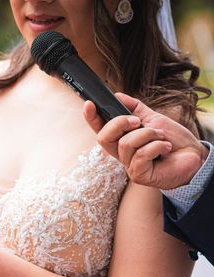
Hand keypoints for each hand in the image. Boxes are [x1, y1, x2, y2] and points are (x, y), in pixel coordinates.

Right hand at [83, 92, 207, 189]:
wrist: (193, 155)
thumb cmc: (173, 140)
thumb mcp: (153, 118)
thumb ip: (135, 108)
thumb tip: (118, 96)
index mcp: (122, 140)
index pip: (101, 130)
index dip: (91, 118)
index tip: (89, 104)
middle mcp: (122, 154)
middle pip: (104, 138)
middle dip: (120, 123)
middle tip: (138, 121)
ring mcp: (129, 165)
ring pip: (126, 143)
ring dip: (148, 134)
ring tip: (161, 137)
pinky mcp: (139, 175)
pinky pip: (141, 155)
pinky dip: (157, 146)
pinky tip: (166, 149)